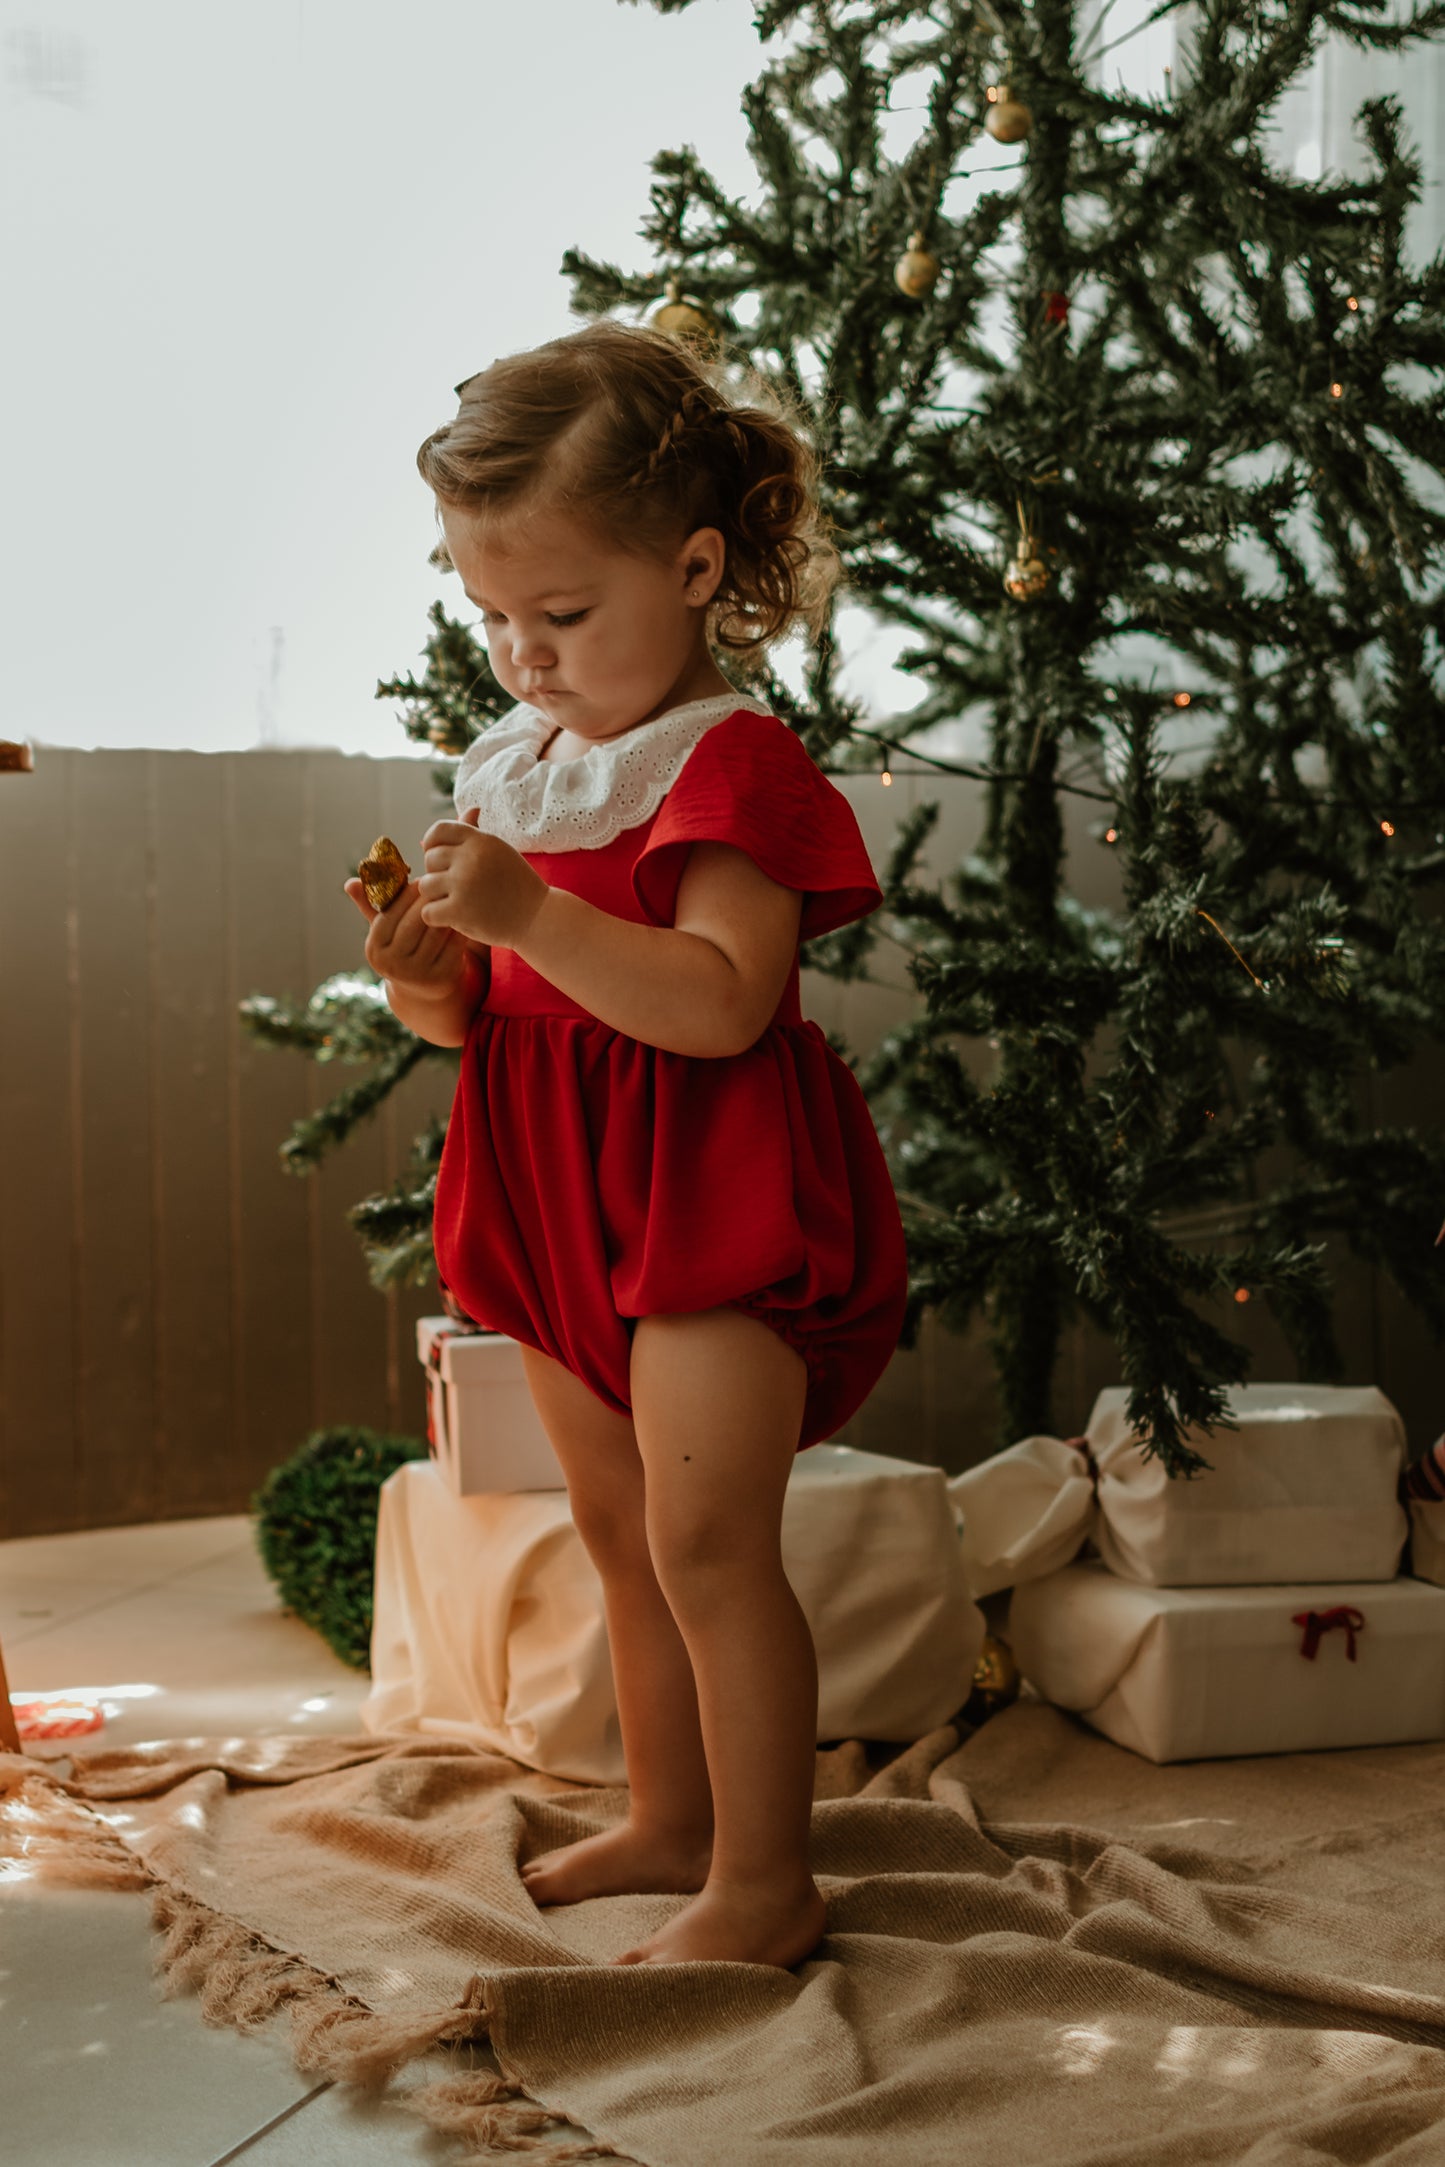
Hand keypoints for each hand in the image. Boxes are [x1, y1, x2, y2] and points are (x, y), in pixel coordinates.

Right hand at [342, 869, 471, 998]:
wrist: (422, 991)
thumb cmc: (402, 949)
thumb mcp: (385, 931)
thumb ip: (370, 905)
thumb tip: (350, 882)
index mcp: (375, 949)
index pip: (390, 914)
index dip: (407, 894)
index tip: (421, 880)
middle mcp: (392, 965)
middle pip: (414, 922)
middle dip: (429, 900)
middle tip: (441, 884)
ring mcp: (417, 974)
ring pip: (436, 932)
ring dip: (446, 911)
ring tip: (454, 895)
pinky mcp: (442, 978)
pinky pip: (454, 945)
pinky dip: (460, 928)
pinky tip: (464, 915)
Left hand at [418, 806, 548, 947]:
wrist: (537, 917)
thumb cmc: (516, 884)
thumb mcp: (499, 852)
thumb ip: (471, 838)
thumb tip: (446, 825)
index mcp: (481, 840)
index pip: (439, 830)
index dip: (433, 844)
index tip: (442, 861)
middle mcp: (471, 857)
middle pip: (430, 859)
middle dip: (439, 874)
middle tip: (457, 888)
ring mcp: (464, 883)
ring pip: (425, 885)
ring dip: (436, 897)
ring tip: (456, 902)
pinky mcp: (460, 910)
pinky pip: (428, 912)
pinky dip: (437, 918)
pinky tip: (453, 918)